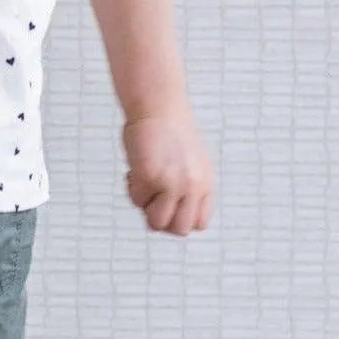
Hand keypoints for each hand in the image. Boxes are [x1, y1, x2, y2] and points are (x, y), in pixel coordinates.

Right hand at [124, 110, 213, 236]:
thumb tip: (165, 222)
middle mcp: (194, 186)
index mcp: (206, 184)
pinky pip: (137, 201)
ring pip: (157, 223)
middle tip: (153, 198)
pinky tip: (136, 168)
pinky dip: (132, 187)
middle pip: (180, 230)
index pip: (199, 223)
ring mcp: (174, 184)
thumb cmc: (169, 136)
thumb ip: (185, 192)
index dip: (180, 219)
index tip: (168, 203)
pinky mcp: (153, 178)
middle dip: (162, 220)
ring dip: (145, 207)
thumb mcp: (188, 167)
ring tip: (144, 182)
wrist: (158, 108)